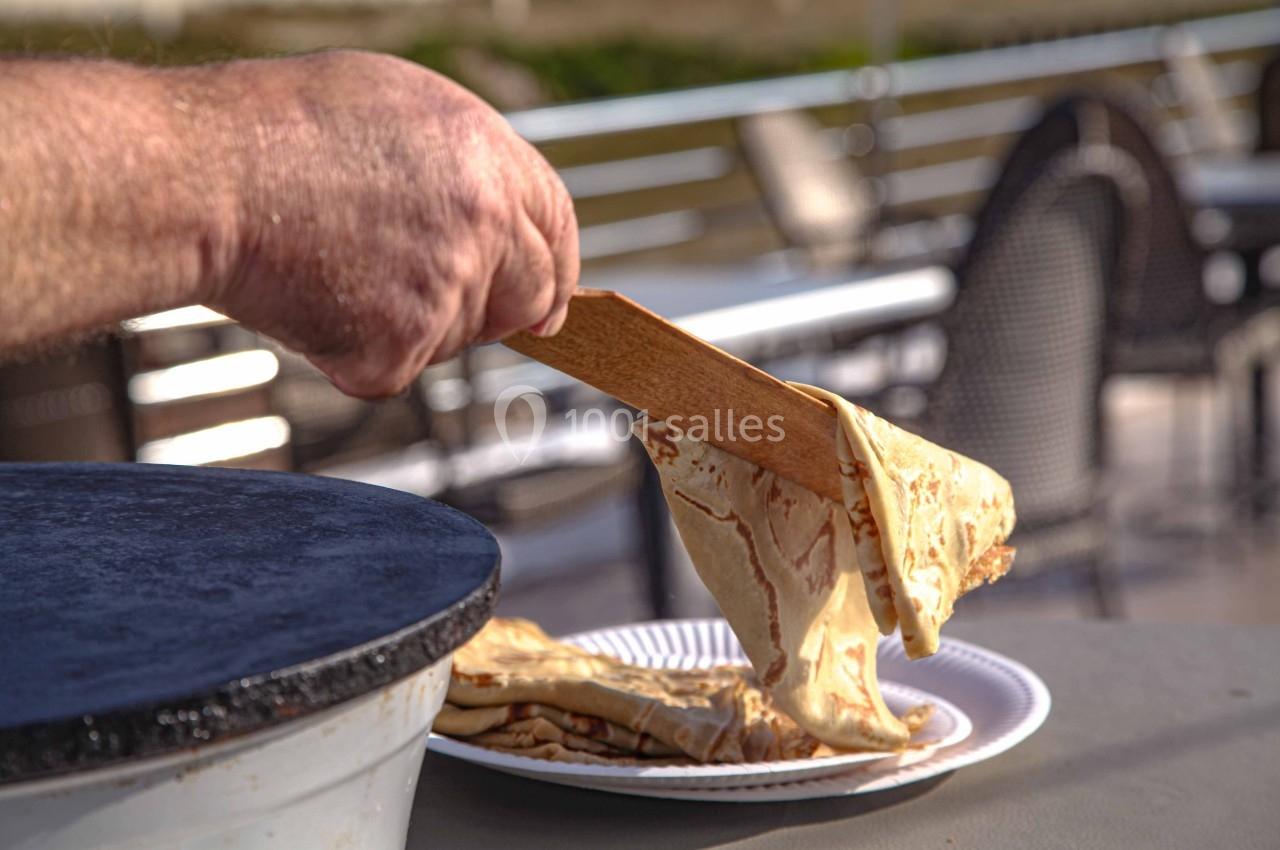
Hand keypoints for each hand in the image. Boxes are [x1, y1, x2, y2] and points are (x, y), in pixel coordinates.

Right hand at [203, 51, 578, 397]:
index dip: (556, 268)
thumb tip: (500, 215)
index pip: (556, 226)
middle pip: (527, 297)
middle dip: (494, 311)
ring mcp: (446, 288)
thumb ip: (464, 165)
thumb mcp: (393, 105)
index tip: (549, 304)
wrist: (200, 177)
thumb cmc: (272, 130)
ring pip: (452, 339)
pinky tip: (312, 298)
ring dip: (408, 324)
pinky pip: (391, 371)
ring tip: (334, 266)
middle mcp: (483, 221)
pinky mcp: (399, 347)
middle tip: (429, 302)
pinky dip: (352, 352)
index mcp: (487, 155)